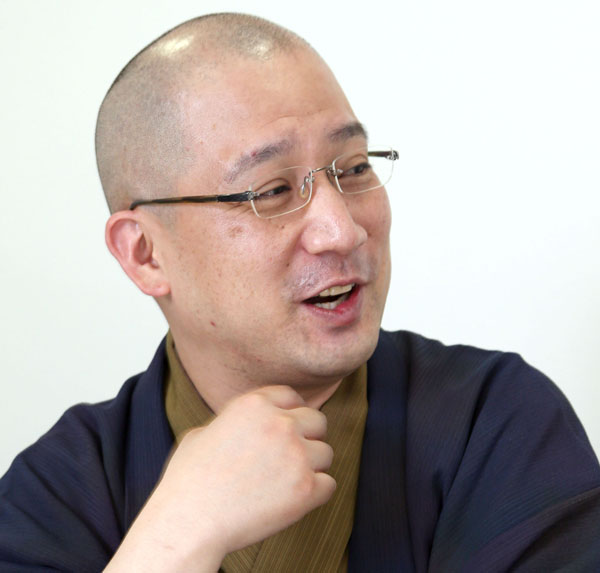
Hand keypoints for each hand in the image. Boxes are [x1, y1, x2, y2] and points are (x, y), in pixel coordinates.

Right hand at [105, 385, 334, 571]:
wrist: (190, 521)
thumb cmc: (188, 481)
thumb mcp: (202, 433)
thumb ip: (232, 422)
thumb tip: (243, 426)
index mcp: (254, 404)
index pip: (291, 396)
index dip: (291, 412)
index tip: (290, 426)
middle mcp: (280, 424)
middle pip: (317, 420)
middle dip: (308, 436)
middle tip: (292, 456)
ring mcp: (297, 455)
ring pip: (326, 453)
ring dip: (312, 466)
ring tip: (287, 481)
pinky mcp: (306, 488)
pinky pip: (329, 484)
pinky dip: (315, 493)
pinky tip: (293, 499)